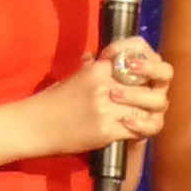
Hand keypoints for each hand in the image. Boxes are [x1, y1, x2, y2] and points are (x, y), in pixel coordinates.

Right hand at [15, 43, 172, 159]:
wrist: (35, 125)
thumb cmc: (54, 101)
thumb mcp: (76, 76)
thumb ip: (94, 67)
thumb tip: (103, 58)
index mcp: (100, 68)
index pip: (140, 61)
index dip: (150, 69)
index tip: (145, 78)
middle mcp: (106, 85)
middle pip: (151, 87)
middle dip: (155, 96)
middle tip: (151, 103)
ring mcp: (107, 108)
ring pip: (149, 109)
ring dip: (150, 115)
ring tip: (145, 118)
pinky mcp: (106, 130)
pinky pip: (138, 130)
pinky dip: (141, 131)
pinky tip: (135, 131)